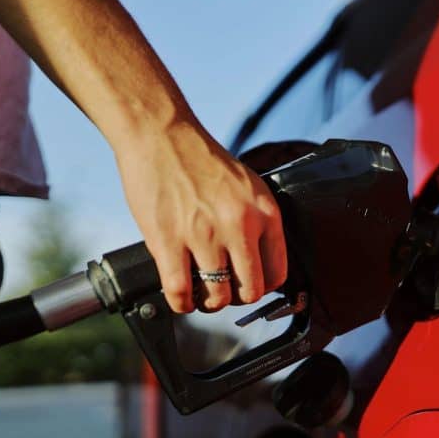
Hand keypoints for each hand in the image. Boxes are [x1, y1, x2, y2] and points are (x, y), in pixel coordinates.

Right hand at [116, 121, 286, 312]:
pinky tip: (180, 297)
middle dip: (237, 299)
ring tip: (200, 293)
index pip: (278, 273)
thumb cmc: (200, 159)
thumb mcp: (246, 185)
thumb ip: (255, 220)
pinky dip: (181, 304)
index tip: (249, 286)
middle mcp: (239, 225)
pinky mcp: (168, 241)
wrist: (160, 134)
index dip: (262, 286)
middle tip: (224, 291)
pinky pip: (180, 292)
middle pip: (250, 291)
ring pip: (217, 297)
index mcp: (263, 212)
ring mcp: (203, 235)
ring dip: (208, 303)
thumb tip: (257, 259)